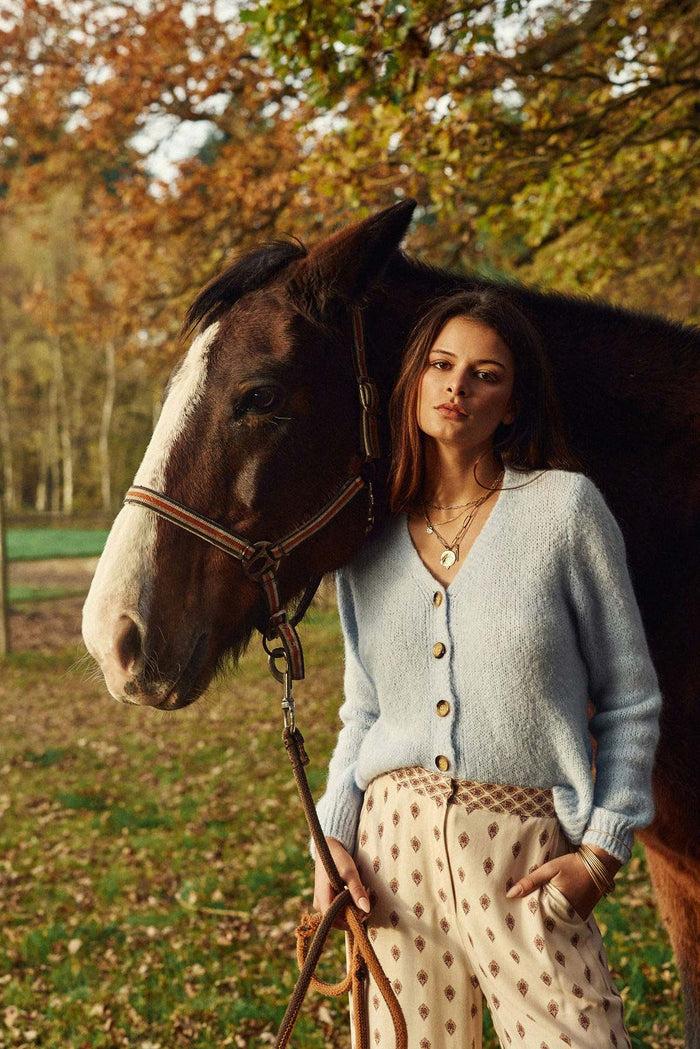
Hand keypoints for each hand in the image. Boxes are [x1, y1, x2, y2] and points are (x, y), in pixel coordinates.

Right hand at [313, 836, 371, 931]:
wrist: (329, 846)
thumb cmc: (337, 858)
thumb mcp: (349, 872)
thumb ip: (357, 891)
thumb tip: (366, 909)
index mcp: (322, 900)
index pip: (336, 922)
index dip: (351, 920)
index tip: (365, 911)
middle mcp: (320, 903)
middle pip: (339, 919)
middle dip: (356, 912)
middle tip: (369, 898)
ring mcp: (322, 900)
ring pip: (340, 913)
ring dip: (355, 906)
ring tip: (367, 892)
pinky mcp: (327, 897)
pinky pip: (339, 906)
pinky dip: (351, 902)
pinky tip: (360, 892)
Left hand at [505, 845, 620, 920]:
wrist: (600, 863)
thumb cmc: (571, 865)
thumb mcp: (549, 869)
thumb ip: (530, 882)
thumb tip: (509, 895)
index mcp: (558, 906)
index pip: (538, 918)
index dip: (526, 918)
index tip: (514, 919)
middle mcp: (569, 916)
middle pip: (547, 923)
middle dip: (535, 922)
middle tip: (519, 923)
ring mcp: (577, 917)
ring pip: (557, 922)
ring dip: (547, 920)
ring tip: (531, 922)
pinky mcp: (583, 915)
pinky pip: (567, 920)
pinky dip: (558, 917)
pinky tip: (548, 915)